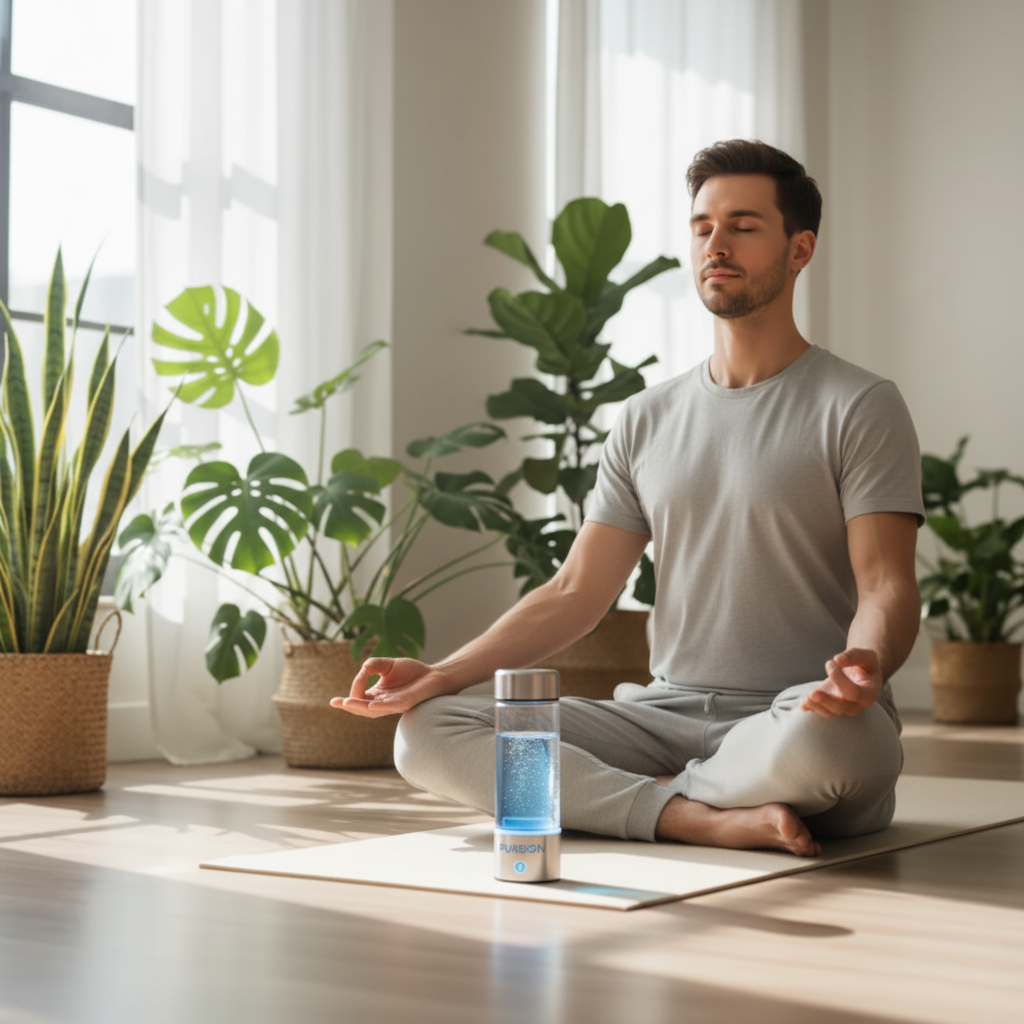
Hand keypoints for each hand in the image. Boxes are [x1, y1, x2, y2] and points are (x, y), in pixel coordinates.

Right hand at [329, 657, 452, 717]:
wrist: (435, 674)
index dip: (347, 700)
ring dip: (360, 707)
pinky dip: (380, 707)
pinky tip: (370, 705)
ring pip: (375, 710)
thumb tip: (362, 669)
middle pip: (364, 709)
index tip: (335, 700)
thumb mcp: (387, 665)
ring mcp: (395, 705)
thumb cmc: (413, 672)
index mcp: (378, 695)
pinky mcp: (407, 703)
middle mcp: (384, 703)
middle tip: (337, 703)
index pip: (359, 700)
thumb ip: (372, 666)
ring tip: (347, 703)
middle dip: (350, 707)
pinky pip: (392, 706)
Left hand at [801, 648, 882, 717]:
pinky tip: (803, 705)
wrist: (862, 673)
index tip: (830, 662)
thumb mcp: (867, 656)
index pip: (854, 693)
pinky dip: (811, 708)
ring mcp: (844, 708)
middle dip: (826, 701)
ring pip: (830, 712)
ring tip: (806, 699)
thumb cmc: (866, 664)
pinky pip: (822, 710)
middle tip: (813, 693)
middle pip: (842, 708)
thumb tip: (838, 660)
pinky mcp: (831, 706)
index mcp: (869, 693)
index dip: (840, 680)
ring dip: (817, 706)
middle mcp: (857, 704)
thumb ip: (855, 656)